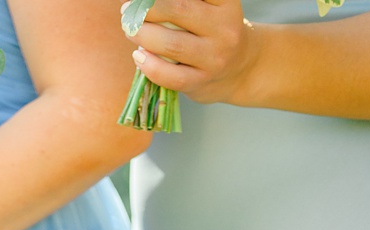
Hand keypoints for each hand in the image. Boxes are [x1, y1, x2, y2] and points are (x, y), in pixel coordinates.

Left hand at [132, 0, 255, 103]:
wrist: (242, 69)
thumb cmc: (211, 29)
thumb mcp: (207, 6)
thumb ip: (178, 3)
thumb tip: (135, 2)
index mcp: (224, 2)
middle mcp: (224, 28)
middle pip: (176, 9)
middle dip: (144, 9)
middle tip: (128, 11)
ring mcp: (216, 58)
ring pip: (171, 44)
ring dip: (141, 35)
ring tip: (130, 31)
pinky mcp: (204, 82)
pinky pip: (171, 76)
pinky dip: (149, 66)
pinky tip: (139, 57)